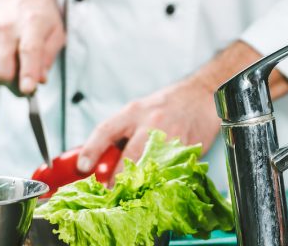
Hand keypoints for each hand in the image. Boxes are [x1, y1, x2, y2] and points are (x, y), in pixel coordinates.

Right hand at [0, 0, 64, 94]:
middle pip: (4, 70)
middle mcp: (6, 29)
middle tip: (29, 87)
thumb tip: (41, 80)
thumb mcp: (57, 30)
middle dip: (16, 86)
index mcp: (31, 24)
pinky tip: (11, 52)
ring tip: (22, 62)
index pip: (28, 52)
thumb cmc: (40, 11)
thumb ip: (50, 56)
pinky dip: (2, 66)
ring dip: (10, 77)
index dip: (28, 74)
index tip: (28, 90)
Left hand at [77, 41, 287, 173]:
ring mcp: (171, 136)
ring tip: (135, 192)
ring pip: (151, 166)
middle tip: (110, 192)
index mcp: (134, 112)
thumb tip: (99, 160)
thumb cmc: (168, 104)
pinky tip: (161, 183)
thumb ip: (122, 132)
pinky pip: (173, 168)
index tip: (84, 168)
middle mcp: (151, 122)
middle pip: (129, 156)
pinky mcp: (188, 147)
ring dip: (141, 182)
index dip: (91, 150)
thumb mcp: (140, 110)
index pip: (106, 130)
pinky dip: (164, 178)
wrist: (203, 94)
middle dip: (117, 179)